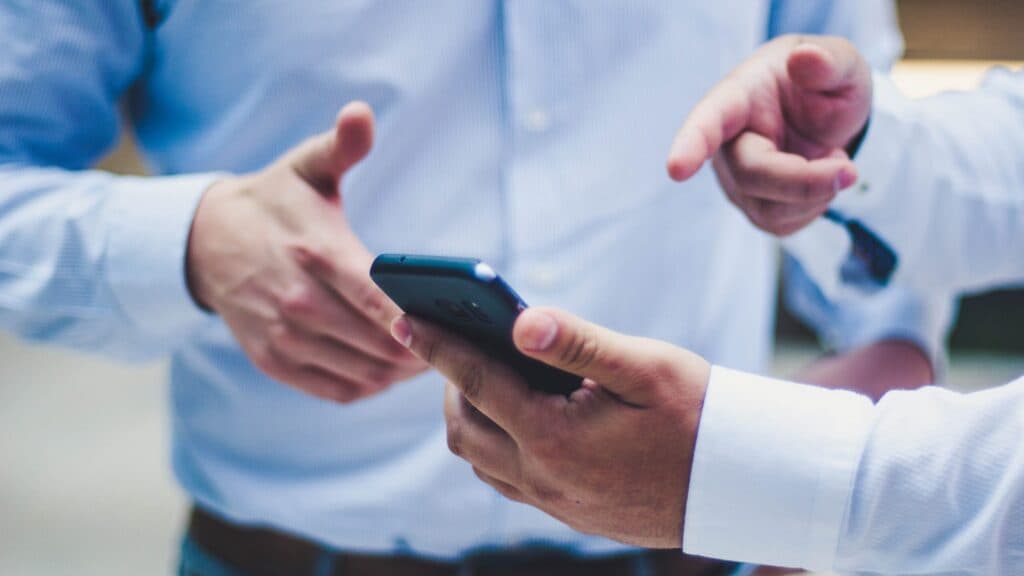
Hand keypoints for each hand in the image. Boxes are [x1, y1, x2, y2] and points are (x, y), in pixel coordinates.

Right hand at [187, 102, 425, 402]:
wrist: (205, 242)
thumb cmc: (274, 203)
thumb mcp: (306, 166)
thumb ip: (341, 145)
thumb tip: (361, 113)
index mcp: (316, 252)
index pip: (379, 299)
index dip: (419, 320)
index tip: (454, 325)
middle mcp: (298, 301)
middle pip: (379, 344)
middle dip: (424, 349)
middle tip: (457, 344)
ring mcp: (284, 336)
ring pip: (363, 373)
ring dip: (402, 373)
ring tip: (432, 358)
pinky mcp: (274, 360)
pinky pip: (337, 390)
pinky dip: (371, 386)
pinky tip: (390, 371)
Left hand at [391, 308, 710, 547]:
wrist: (741, 483)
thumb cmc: (698, 414)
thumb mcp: (644, 366)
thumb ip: (578, 342)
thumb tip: (520, 320)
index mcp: (555, 438)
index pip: (476, 383)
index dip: (437, 347)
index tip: (404, 318)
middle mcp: (544, 478)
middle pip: (464, 429)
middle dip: (449, 384)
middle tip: (455, 343)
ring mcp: (554, 503)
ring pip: (480, 460)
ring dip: (470, 416)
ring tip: (482, 376)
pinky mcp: (569, 514)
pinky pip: (507, 480)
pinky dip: (495, 444)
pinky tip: (516, 416)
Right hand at [667, 35, 872, 235]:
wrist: (828, 117)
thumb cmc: (824, 84)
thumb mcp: (841, 64)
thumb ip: (828, 61)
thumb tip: (806, 59)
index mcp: (738, 97)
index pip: (708, 121)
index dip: (691, 144)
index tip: (677, 168)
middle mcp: (726, 143)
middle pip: (751, 175)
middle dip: (804, 181)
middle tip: (849, 171)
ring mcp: (736, 180)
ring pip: (769, 208)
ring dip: (816, 193)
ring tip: (834, 159)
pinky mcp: (754, 208)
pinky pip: (783, 223)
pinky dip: (815, 205)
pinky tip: (820, 178)